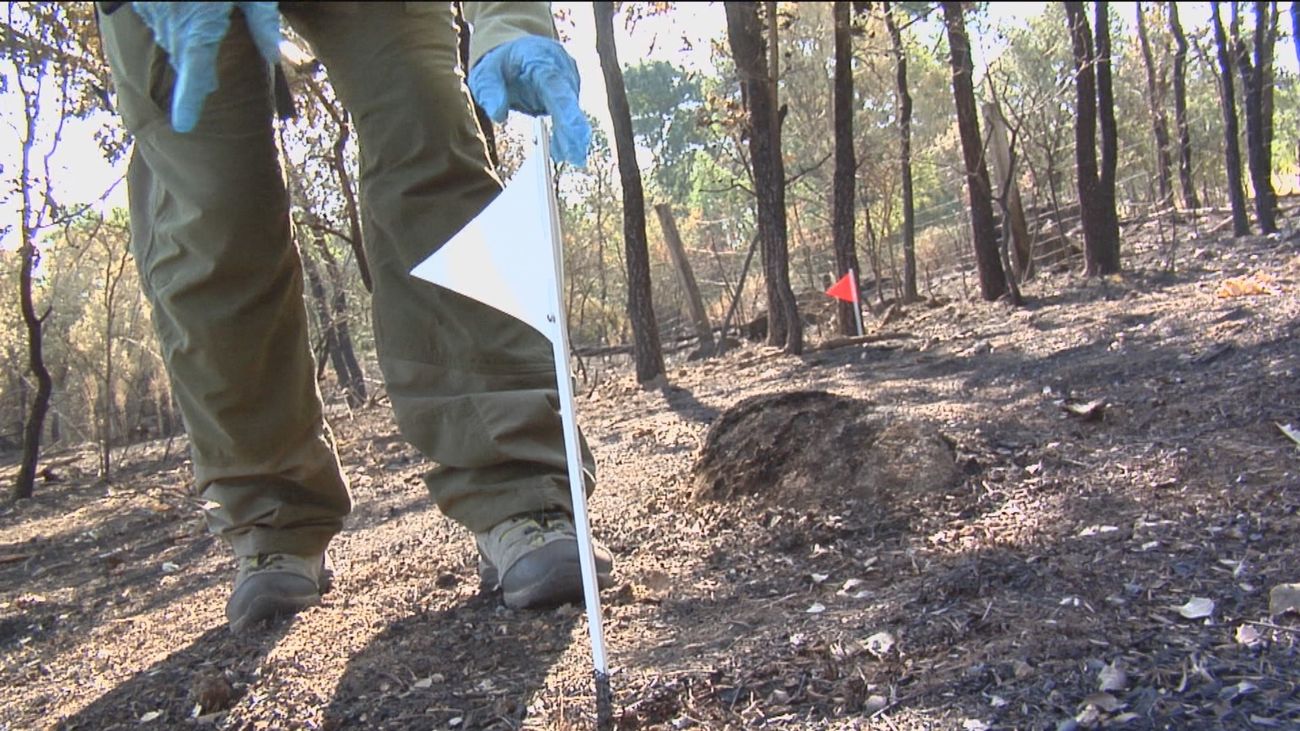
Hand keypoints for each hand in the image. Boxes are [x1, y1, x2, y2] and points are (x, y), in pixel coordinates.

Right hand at [131, 2, 280, 132]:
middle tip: (204, 90)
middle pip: (183, 58)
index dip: (189, 102)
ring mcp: (155, 12)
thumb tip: (275, 55)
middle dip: (194, 75)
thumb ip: (262, 22)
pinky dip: (171, 24)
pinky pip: (158, 20)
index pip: (196, 74)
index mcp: (199, 29)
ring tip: (195, 45)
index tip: (183, 125)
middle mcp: (174, 25)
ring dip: (182, 45)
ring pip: (169, 39)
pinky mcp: (143, 2)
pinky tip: (184, 19)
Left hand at [468, 36, 590, 167]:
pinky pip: (569, 115)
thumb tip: (499, 116)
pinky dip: (566, 134)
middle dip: (574, 128)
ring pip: (571, 110)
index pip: (554, 82)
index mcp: (537, 56)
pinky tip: (561, 152)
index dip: (566, 109)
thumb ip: (490, 91)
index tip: (575, 130)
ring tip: (569, 157)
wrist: (515, 51)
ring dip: (570, 135)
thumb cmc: (499, 65)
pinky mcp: (570, 92)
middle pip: (568, 99)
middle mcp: (559, 66)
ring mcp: (567, 79)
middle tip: (577, 156)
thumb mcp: (484, 74)